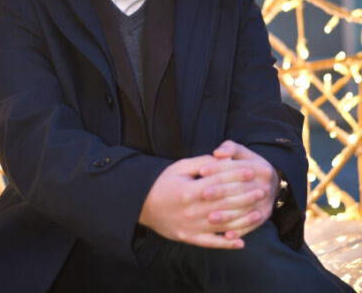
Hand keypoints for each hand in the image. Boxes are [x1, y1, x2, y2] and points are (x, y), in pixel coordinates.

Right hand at [138, 155, 255, 248]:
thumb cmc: (163, 181)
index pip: (219, 182)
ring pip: (222, 224)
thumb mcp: (179, 167)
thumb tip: (222, 159)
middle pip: (225, 203)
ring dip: (243, 219)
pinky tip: (241, 242)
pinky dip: (226, 243)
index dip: (237, 175)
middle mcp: (191, 210)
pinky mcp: (188, 238)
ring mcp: (190, 227)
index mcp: (189, 190)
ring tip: (258, 212)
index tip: (251, 170)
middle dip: (245, 196)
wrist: (141, 204)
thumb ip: (202, 163)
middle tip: (262, 190)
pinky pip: (211, 243)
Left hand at [199, 140, 279, 240]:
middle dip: (220, 191)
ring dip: (227, 215)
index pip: (235, 167)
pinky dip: (238, 231)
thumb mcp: (242, 153)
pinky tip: (225, 235)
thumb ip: (230, 148)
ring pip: (244, 210)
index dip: (217, 168)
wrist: (270, 182)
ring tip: (209, 217)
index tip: (200, 171)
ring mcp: (267, 202)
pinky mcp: (265, 216)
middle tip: (202, 194)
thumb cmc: (247, 165)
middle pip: (239, 189)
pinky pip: (251, 226)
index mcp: (260, 167)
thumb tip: (218, 152)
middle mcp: (266, 185)